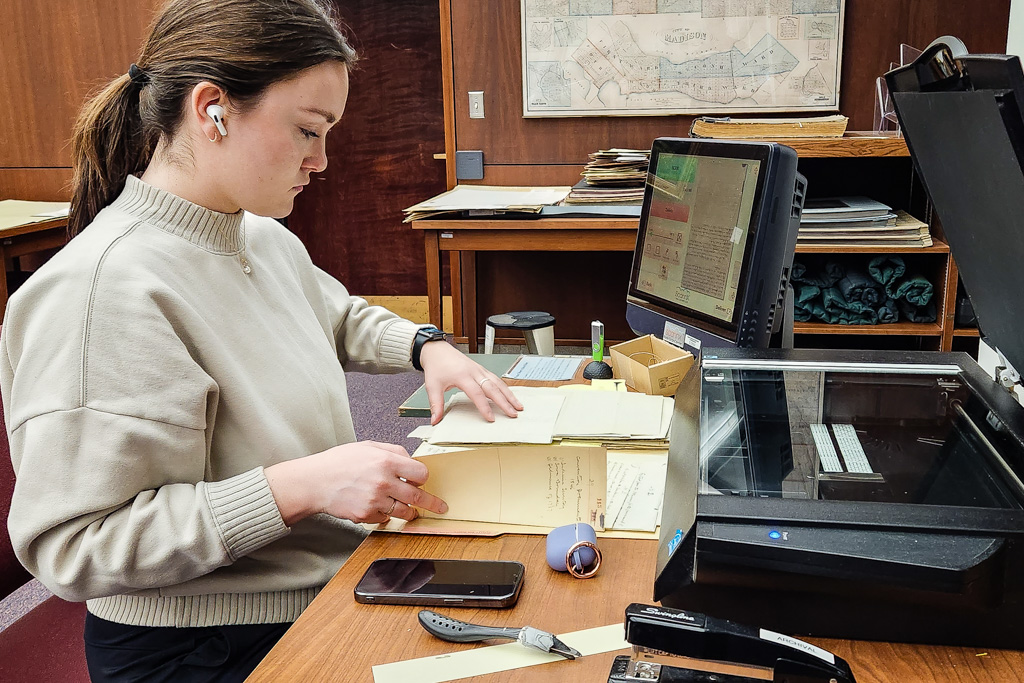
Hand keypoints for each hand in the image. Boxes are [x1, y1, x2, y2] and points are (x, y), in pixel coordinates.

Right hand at [265, 441, 447, 526]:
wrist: (315, 482)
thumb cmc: (339, 462)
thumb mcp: (368, 446)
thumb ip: (393, 451)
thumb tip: (412, 460)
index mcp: (386, 461)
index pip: (421, 473)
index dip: (423, 477)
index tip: (422, 480)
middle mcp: (383, 482)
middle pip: (418, 496)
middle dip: (432, 503)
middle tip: (441, 507)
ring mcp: (375, 501)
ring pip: (404, 511)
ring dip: (409, 511)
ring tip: (412, 511)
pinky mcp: (366, 515)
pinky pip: (385, 518)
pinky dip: (385, 514)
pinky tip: (377, 506)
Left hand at [418, 341, 523, 424]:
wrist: (437, 350)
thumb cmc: (436, 366)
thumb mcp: (432, 386)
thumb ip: (436, 404)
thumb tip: (436, 420)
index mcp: (463, 376)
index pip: (477, 393)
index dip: (484, 407)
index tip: (490, 418)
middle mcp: (474, 372)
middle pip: (493, 388)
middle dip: (505, 402)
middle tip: (513, 413)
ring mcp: (480, 370)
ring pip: (498, 383)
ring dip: (509, 395)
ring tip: (518, 406)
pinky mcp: (481, 370)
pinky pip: (496, 379)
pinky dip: (505, 388)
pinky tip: (510, 396)